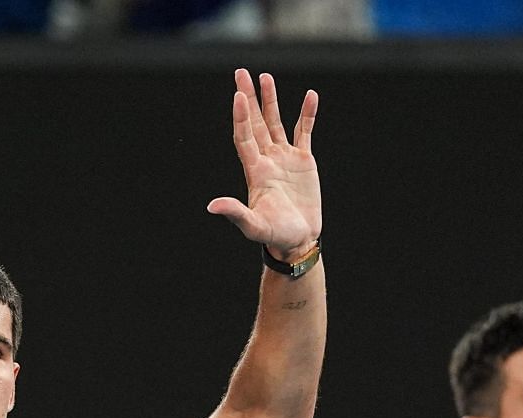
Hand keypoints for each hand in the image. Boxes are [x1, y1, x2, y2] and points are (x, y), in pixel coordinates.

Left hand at [207, 69, 321, 259]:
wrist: (298, 240)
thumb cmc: (275, 235)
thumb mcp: (254, 226)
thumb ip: (235, 214)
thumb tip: (212, 206)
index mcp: (255, 170)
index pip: (244, 136)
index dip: (241, 116)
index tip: (238, 95)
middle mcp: (267, 159)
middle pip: (255, 122)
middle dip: (248, 98)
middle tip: (241, 73)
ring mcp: (284, 158)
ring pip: (275, 122)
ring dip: (270, 100)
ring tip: (265, 77)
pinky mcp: (303, 161)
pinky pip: (305, 131)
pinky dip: (307, 114)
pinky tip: (311, 96)